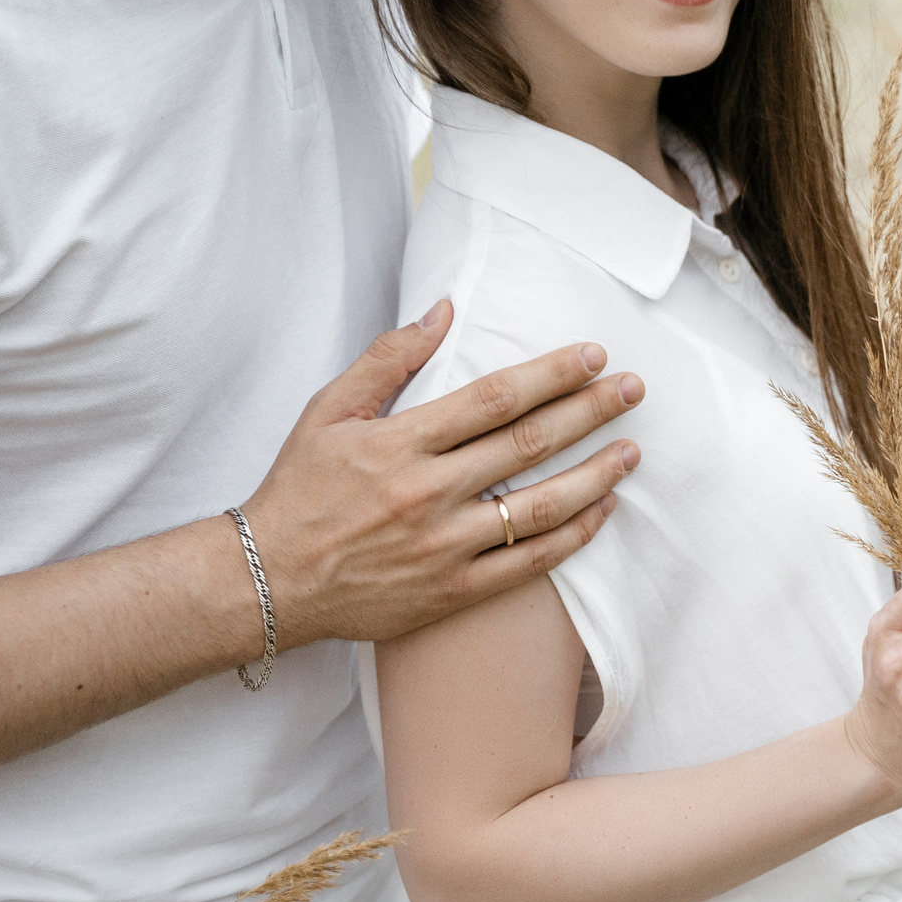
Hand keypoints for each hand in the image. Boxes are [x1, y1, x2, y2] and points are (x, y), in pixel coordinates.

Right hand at [239, 300, 643, 646]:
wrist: (267, 583)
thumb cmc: (298, 490)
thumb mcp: (327, 411)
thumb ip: (388, 358)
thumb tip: (445, 310)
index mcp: (400, 442)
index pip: (495, 397)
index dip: (553, 374)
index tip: (595, 356)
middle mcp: (427, 493)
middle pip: (529, 443)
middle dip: (591, 412)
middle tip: (634, 390)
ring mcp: (443, 546)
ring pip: (540, 507)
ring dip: (595, 475)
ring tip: (632, 451)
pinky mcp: (452, 592)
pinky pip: (529, 564)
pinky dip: (573, 536)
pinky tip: (602, 510)